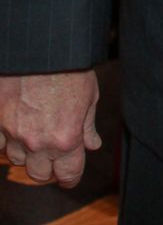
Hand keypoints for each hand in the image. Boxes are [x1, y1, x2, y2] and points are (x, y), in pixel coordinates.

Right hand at [0, 71, 100, 186]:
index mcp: (66, 138)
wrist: (42, 47)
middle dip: (48, 168)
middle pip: (39, 174)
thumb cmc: (71, 66)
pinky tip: (15, 126)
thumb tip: (93, 144)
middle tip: (52, 156)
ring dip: (26, 152)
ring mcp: (13, 132)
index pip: (67, 174)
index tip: (69, 176)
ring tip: (34, 134)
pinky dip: (5, 138)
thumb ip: (88, 124)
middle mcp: (38, 142)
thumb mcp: (89, 94)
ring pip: (16, 159)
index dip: (70, 177)